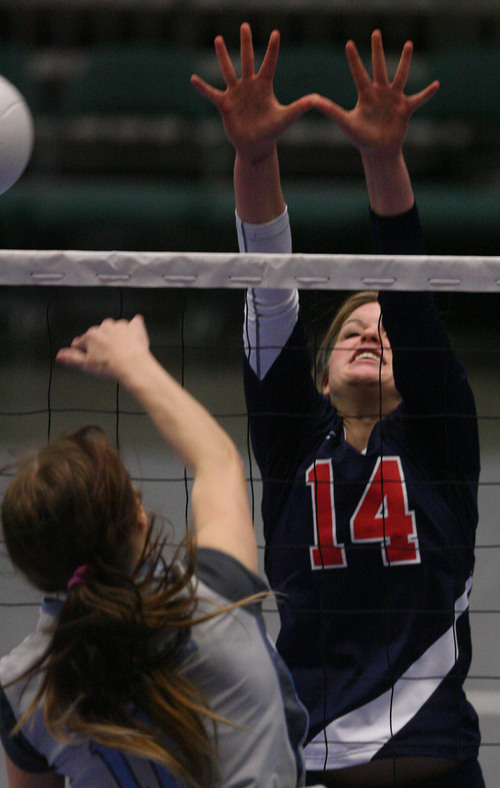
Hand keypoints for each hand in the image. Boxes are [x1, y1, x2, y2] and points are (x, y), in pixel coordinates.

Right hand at [56, 315, 148, 378]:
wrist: (132, 364)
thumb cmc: (110, 366)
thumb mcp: (86, 365)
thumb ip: (71, 358)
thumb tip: (60, 355)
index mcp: (91, 336)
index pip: (83, 340)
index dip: (83, 346)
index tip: (84, 350)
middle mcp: (104, 327)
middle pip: (99, 333)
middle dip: (101, 341)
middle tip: (105, 353)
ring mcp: (120, 326)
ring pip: (115, 328)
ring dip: (116, 335)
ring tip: (120, 348)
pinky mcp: (134, 327)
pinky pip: (134, 323)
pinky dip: (133, 327)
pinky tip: (133, 332)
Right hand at [191, 22, 317, 164]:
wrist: (256, 146)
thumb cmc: (272, 132)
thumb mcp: (286, 118)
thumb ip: (300, 107)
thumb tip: (317, 99)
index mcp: (264, 86)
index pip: (269, 63)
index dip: (273, 49)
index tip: (276, 33)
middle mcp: (249, 86)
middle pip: (247, 60)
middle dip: (246, 43)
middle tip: (245, 25)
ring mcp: (236, 94)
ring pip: (228, 70)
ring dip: (223, 56)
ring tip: (218, 39)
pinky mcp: (225, 104)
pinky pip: (212, 94)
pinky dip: (203, 87)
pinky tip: (193, 79)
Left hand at [314, 29, 438, 157]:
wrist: (378, 152)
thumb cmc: (361, 139)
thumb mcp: (345, 123)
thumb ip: (330, 110)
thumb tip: (313, 100)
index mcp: (365, 95)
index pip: (358, 73)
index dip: (354, 59)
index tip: (348, 43)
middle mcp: (380, 93)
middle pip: (379, 67)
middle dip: (377, 50)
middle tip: (376, 32)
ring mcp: (394, 99)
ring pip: (400, 76)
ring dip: (405, 60)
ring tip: (408, 44)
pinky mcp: (405, 108)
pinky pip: (418, 98)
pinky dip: (427, 93)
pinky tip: (436, 84)